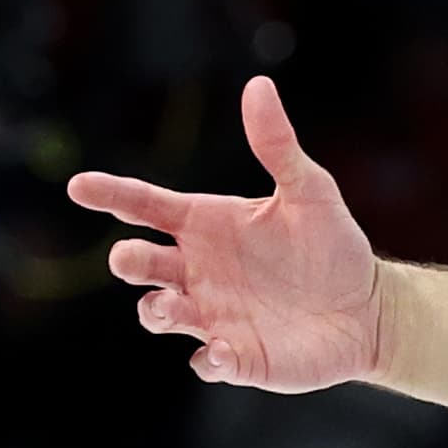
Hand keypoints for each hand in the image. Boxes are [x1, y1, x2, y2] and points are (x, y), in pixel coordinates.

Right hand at [68, 76, 387, 390]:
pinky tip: (220, 352)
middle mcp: (198, 271)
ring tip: (168, 305)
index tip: (79, 186)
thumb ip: (278, 146)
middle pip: (143, 264)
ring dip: (157, 311)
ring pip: (161, 314)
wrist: (368, 308)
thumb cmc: (333, 246)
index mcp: (206, 226)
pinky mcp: (237, 356)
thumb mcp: (311, 191)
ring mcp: (212, 315)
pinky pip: (207, 363)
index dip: (113, 195)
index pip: (147, 207)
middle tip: (129, 257)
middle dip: (129, 261)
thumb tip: (259, 85)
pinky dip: (208, 360)